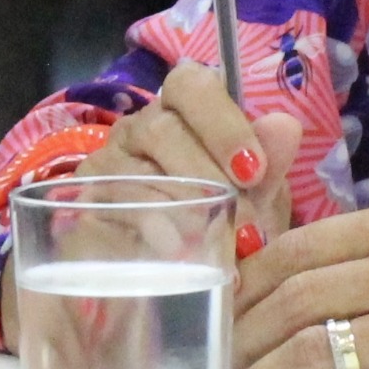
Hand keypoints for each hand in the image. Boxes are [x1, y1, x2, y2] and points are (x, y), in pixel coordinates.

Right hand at [86, 63, 302, 261]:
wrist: (170, 282)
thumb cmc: (219, 224)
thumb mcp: (254, 199)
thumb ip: (270, 165)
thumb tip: (286, 126)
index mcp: (183, 112)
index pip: (192, 85)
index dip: (222, 123)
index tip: (253, 171)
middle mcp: (139, 128)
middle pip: (161, 127)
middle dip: (207, 173)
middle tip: (245, 224)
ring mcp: (106, 164)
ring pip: (133, 164)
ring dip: (179, 201)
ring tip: (215, 240)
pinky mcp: (82, 203)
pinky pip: (109, 203)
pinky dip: (147, 225)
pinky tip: (176, 249)